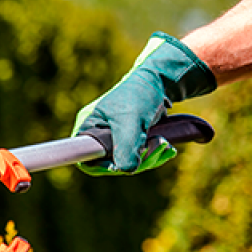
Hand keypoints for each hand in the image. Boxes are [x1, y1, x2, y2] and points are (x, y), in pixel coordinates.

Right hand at [72, 32, 215, 174]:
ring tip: (165, 143)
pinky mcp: (131, 141)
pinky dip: (154, 155)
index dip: (101, 167)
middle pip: (112, 164)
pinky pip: (139, 158)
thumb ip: (125, 147)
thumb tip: (125, 170)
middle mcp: (99, 135)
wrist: (161, 82)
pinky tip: (167, 147)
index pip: (84, 158)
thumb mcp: (130, 120)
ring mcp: (116, 140)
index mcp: (90, 127)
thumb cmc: (140, 94)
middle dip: (138, 161)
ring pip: (129, 163)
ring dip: (151, 157)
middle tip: (157, 146)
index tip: (119, 166)